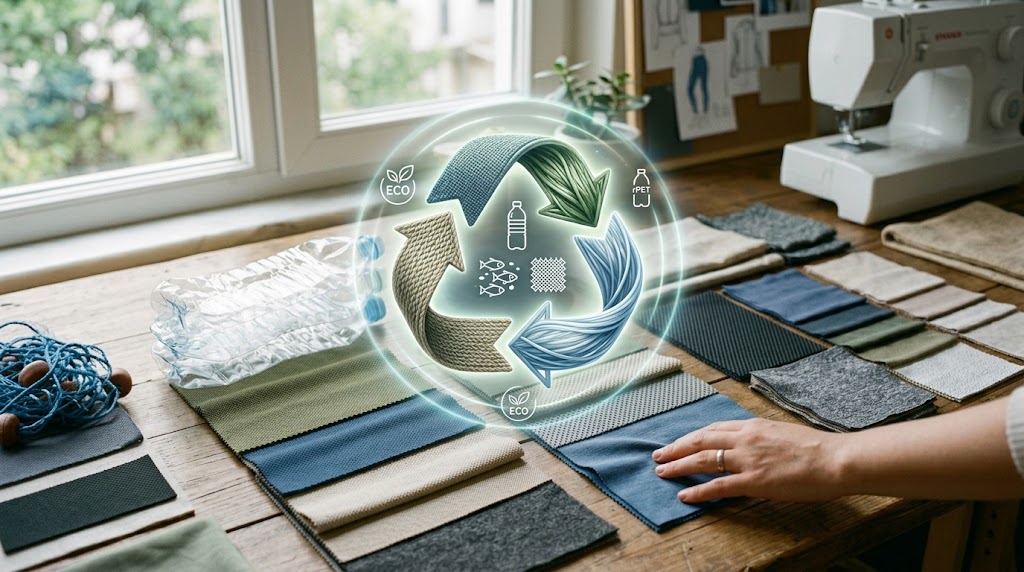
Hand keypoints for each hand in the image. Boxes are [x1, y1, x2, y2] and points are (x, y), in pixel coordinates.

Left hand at [652, 418, 847, 502]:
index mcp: (754, 426)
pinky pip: (718, 486)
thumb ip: (764, 438)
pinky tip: (684, 495)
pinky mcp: (754, 481)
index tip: (680, 442)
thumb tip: (755, 444)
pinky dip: (698, 490)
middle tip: (658, 455)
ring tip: (661, 472)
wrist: (836, 459)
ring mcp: (748, 459)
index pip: (714, 428)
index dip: (693, 436)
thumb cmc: (818, 448)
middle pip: (701, 440)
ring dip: (678, 465)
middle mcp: (746, 439)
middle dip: (676, 448)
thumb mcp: (784, 433)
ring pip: (703, 460)